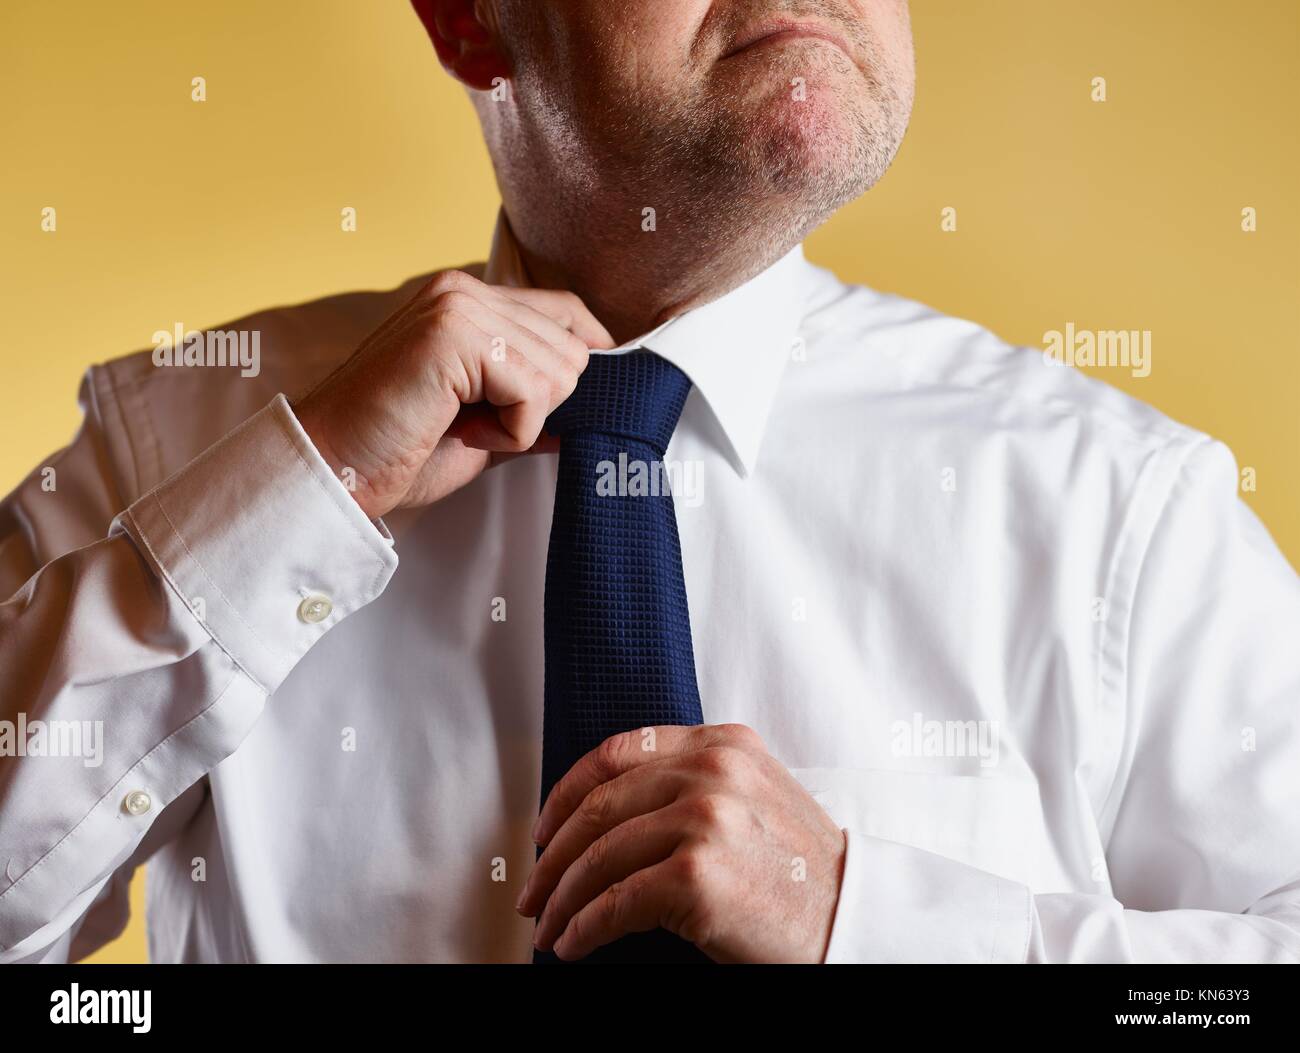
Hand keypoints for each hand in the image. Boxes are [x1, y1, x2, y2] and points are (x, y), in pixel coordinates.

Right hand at [292, 269, 613, 518]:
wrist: (332, 473)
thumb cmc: (395, 452)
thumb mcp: (483, 426)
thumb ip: (530, 406)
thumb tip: (590, 409)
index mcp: (467, 300)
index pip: (566, 310)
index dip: (588, 356)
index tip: (578, 405)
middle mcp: (463, 290)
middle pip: (572, 348)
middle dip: (541, 406)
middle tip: (479, 427)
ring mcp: (457, 306)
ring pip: (560, 371)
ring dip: (523, 421)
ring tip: (464, 427)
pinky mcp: (453, 335)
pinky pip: (533, 392)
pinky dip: (510, 431)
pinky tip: (462, 431)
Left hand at [517, 723, 846, 962]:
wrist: (854, 916)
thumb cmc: (802, 869)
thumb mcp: (754, 794)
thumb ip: (695, 781)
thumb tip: (608, 813)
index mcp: (721, 744)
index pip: (619, 752)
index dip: (567, 792)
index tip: (545, 827)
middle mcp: (711, 772)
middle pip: (598, 806)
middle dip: (552, 855)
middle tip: (533, 888)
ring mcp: (704, 820)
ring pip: (599, 859)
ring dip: (562, 900)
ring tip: (548, 926)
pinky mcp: (696, 877)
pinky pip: (615, 904)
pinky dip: (584, 929)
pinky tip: (574, 944)